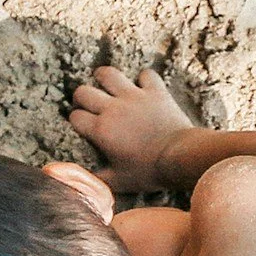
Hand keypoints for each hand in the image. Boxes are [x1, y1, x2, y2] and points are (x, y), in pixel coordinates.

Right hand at [68, 65, 193, 191]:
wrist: (180, 156)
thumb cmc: (149, 171)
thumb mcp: (120, 181)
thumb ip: (99, 178)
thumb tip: (85, 179)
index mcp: (101, 130)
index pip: (75, 117)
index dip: (76, 121)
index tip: (82, 125)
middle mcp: (112, 109)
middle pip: (83, 92)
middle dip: (81, 97)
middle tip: (89, 104)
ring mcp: (134, 97)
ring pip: (109, 74)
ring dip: (104, 77)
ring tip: (105, 82)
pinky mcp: (155, 91)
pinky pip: (146, 75)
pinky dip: (144, 79)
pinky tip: (144, 86)